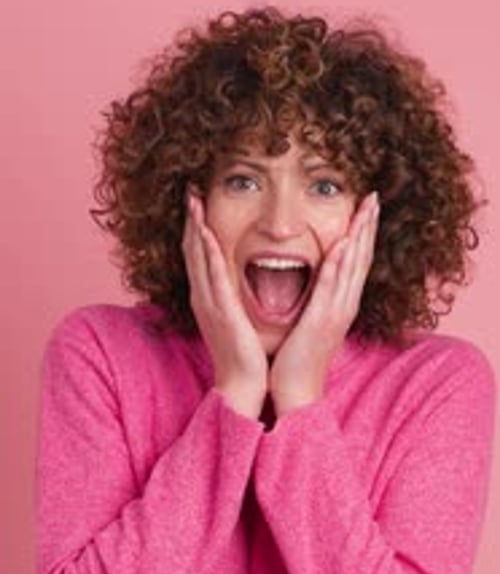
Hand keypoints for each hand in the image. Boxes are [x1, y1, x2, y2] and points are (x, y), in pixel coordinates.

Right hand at [182, 187, 268, 416]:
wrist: (243, 383)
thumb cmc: (243, 353)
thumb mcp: (235, 318)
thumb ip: (233, 298)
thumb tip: (238, 281)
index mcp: (208, 298)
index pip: (198, 256)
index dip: (195, 227)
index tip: (196, 202)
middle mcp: (203, 297)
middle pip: (192, 250)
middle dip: (190, 219)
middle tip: (189, 190)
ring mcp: (209, 303)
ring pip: (198, 257)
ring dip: (195, 227)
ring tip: (193, 200)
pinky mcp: (220, 311)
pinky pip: (212, 277)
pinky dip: (207, 253)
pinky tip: (205, 234)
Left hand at [269, 191, 379, 414]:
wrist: (296, 389)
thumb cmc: (298, 358)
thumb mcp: (311, 322)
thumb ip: (317, 300)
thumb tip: (317, 282)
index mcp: (341, 304)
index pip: (357, 261)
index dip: (364, 233)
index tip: (368, 206)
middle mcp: (344, 305)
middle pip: (361, 258)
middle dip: (368, 226)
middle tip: (375, 196)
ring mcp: (335, 312)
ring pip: (352, 267)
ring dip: (359, 236)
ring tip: (366, 209)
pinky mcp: (320, 320)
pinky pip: (330, 287)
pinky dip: (338, 265)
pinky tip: (343, 244)